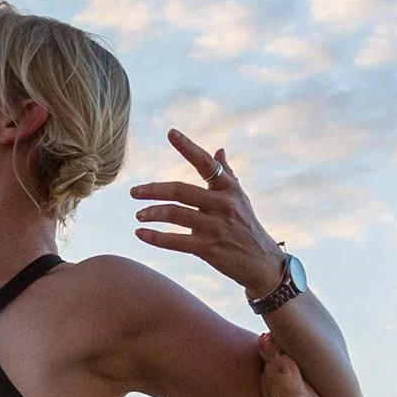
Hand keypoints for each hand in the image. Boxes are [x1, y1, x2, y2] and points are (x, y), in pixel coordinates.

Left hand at [130, 130, 289, 298]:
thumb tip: (219, 150)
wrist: (263, 263)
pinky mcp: (209, 249)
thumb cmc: (247, 227)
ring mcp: (216, 227)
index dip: (188, 147)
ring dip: (152, 213)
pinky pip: (175, 241)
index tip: (171, 133)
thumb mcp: (240, 199)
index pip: (206, 163)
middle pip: (180, 191)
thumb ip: (227, 174)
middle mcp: (223, 204)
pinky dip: (155, 237)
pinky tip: (140, 233)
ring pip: (175, 214)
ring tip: (139, 214)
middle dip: (153, 190)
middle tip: (133, 192)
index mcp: (229, 188)